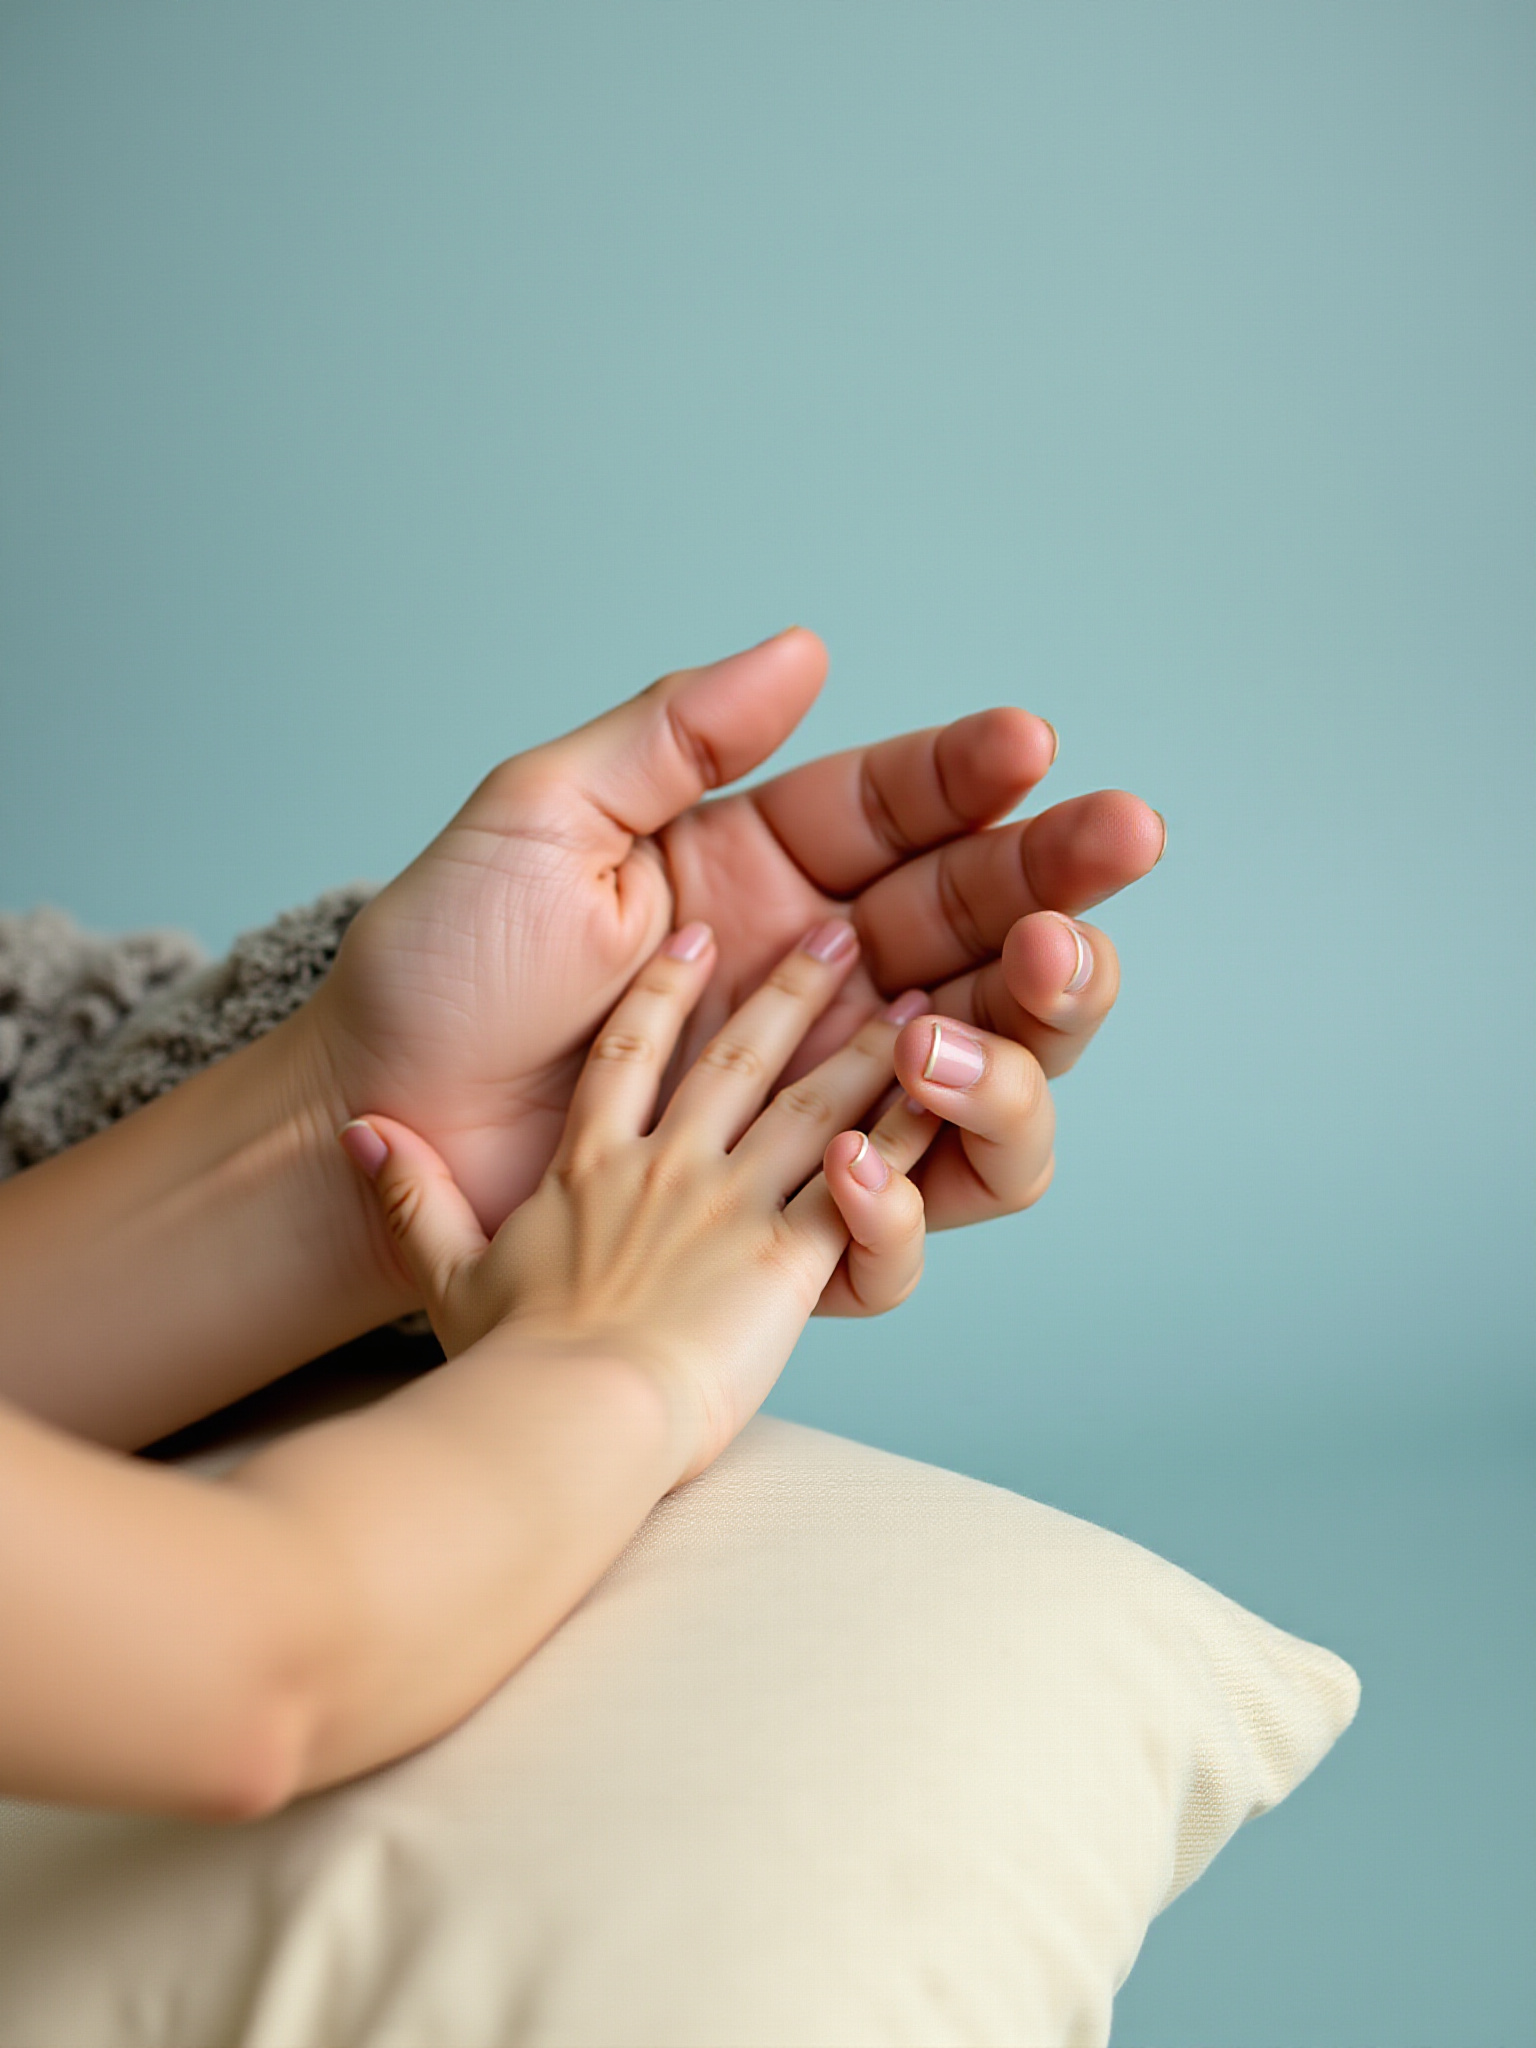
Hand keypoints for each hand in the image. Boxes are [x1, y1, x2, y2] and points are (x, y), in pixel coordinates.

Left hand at [303, 627, 1162, 1306]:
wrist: (370, 1110)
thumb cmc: (444, 966)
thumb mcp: (546, 819)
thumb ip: (675, 736)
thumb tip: (808, 649)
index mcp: (770, 879)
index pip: (911, 819)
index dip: (980, 782)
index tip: (1032, 748)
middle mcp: (819, 987)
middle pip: (987, 941)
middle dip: (1064, 891)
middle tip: (1110, 851)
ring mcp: (815, 1103)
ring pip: (988, 1079)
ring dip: (1025, 1043)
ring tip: (986, 1007)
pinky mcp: (792, 1220)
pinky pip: (905, 1221)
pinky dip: (920, 1189)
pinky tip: (885, 1132)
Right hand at [337, 921, 938, 1486]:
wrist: (562, 1420)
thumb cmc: (503, 1364)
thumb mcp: (441, 1270)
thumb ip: (407, 1194)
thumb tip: (354, 1132)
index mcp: (591, 1169)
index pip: (627, 1055)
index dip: (662, 993)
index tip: (692, 937)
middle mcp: (669, 1169)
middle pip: (736, 1058)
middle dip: (788, 992)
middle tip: (834, 933)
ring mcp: (732, 1206)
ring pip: (812, 1104)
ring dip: (865, 1047)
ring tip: (908, 993)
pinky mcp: (787, 1257)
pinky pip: (860, 1187)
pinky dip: (903, 1140)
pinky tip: (941, 1098)